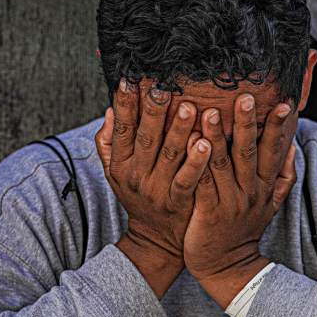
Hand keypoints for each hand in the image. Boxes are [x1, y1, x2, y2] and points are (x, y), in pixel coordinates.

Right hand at [94, 78, 212, 295]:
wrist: (155, 239)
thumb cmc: (138, 196)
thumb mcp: (116, 172)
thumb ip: (110, 143)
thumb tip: (110, 110)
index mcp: (121, 163)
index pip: (122, 128)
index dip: (123, 103)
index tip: (128, 78)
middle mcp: (137, 175)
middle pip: (145, 138)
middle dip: (153, 111)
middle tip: (162, 85)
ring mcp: (158, 189)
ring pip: (169, 155)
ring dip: (179, 130)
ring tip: (189, 107)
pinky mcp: (179, 202)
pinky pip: (188, 179)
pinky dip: (196, 162)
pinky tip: (206, 143)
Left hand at [183, 93, 296, 307]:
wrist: (228, 267)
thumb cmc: (244, 228)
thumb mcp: (271, 204)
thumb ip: (283, 176)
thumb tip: (293, 146)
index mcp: (264, 187)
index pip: (273, 151)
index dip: (278, 128)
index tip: (283, 103)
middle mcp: (250, 192)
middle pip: (249, 153)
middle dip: (248, 124)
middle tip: (245, 96)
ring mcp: (229, 202)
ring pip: (223, 165)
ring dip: (217, 138)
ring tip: (210, 112)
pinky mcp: (208, 212)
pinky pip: (202, 184)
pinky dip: (197, 164)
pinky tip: (189, 144)